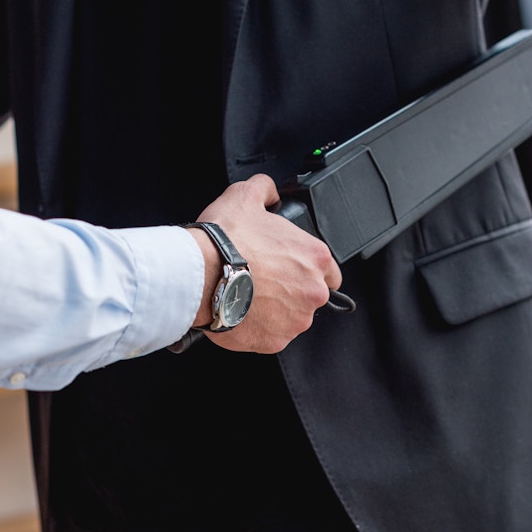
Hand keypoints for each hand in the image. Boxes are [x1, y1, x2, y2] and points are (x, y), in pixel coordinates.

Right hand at [187, 174, 341, 353]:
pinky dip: (258, 328)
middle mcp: (314, 291)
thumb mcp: (245, 195)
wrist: (201, 274)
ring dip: (275, 310)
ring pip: (291, 317)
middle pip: (309, 295)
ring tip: (247, 295)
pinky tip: (240, 311)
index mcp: (315, 257)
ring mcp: (296, 320)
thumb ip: (265, 189)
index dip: (308, 268)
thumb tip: (268, 190)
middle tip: (261, 280)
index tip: (290, 269)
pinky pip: (271, 336)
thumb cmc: (225, 239)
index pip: (330, 270)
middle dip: (289, 290)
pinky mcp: (275, 341)